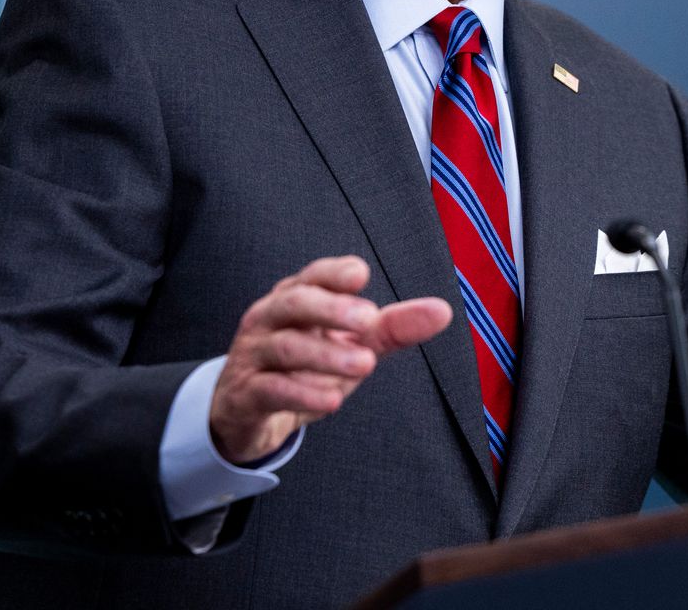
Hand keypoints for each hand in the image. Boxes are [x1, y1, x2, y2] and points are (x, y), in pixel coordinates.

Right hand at [208, 255, 451, 463]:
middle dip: (330, 308)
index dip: (334, 274)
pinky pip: (271, 389)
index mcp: (294, 300)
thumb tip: (442, 311)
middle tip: (368, 320)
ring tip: (364, 365)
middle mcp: (269, 320)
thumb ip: (390, 329)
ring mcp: (254, 356)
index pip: (311, 276)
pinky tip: (332, 399)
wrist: (248, 413)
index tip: (361, 274)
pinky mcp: (245, 393)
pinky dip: (302, 393)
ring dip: (325, 354)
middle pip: (293, 302)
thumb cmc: (301, 367)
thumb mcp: (349, 346)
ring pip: (284, 346)